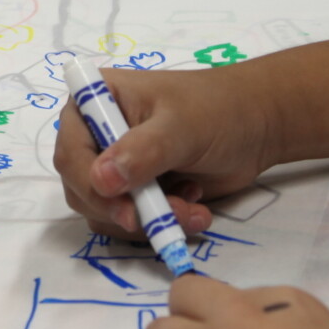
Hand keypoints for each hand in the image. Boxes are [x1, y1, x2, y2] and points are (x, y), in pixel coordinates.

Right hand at [51, 65, 280, 242]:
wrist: (257, 126)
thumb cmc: (218, 110)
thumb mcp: (181, 126)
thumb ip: (143, 151)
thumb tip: (102, 180)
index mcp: (96, 103)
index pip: (71, 153)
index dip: (91, 186)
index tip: (127, 212)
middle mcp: (96, 136)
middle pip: (83, 190)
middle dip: (127, 211)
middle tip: (169, 214)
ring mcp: (116, 167)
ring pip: (107, 214)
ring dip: (150, 221)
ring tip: (191, 208)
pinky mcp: (136, 192)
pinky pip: (131, 223)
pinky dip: (161, 225)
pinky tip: (193, 208)